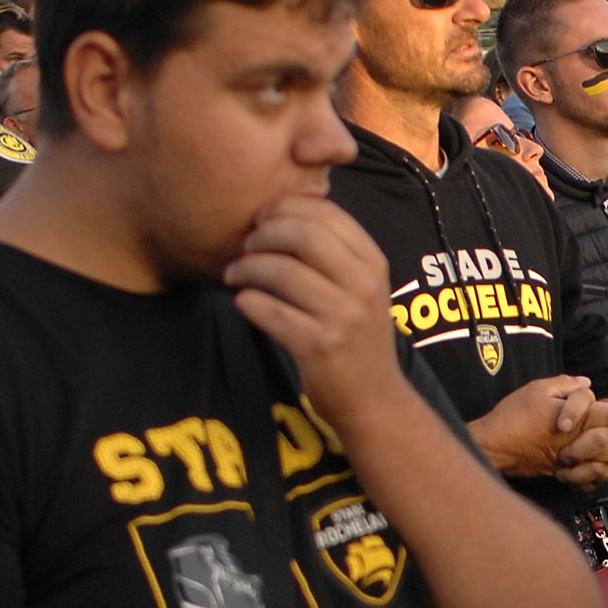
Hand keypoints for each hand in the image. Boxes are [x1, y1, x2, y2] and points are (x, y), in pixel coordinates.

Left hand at [224, 195, 404, 424]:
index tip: (262, 219)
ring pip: (282, 271)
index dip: (285, 207)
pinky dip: (248, 302)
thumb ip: (334, 252)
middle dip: (264, 234)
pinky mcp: (320, 347)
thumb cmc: (356, 337)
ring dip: (247, 268)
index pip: (326, 213)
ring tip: (234, 275)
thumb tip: (282, 212)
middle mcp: (363, 285)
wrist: (374, 399)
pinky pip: (270, 312)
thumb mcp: (361, 288)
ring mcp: (344, 317)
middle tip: (245, 245)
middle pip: (303, 234)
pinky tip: (242, 302)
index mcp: (373, 262)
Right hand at [471, 376, 607, 486]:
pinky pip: (584, 480)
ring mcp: (568, 460)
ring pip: (602, 468)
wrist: (494, 445)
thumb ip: (565, 385)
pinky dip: (598, 483)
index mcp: (575, 419)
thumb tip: (587, 384)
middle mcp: (576, 442)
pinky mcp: (558, 471)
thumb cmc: (514, 414)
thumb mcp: (538, 389)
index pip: (607, 413)